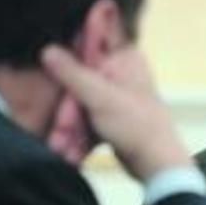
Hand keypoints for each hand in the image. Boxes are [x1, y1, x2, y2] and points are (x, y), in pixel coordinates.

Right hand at [41, 44, 190, 181]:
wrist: (156, 161)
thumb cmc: (138, 125)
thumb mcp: (100, 96)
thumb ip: (72, 73)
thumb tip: (49, 50)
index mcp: (124, 58)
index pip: (90, 44)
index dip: (70, 57)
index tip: (50, 64)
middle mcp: (121, 73)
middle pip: (79, 82)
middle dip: (67, 113)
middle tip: (59, 131)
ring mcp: (116, 95)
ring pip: (81, 105)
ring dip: (71, 128)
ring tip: (63, 148)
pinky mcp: (113, 116)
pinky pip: (88, 120)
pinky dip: (80, 135)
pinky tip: (73, 152)